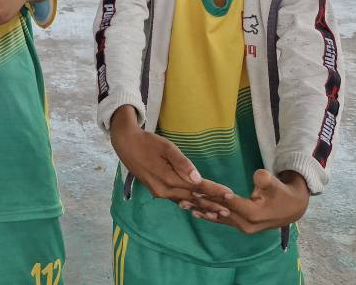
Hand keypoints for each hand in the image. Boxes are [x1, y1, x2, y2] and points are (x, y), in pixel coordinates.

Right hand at [110, 107, 230, 203]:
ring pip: (185, 201)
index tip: (230, 195)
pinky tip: (196, 208)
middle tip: (229, 211)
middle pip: (192, 198)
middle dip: (211, 204)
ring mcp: (159, 192)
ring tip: (217, 214)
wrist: (125, 143)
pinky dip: (189, 204)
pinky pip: (176, 200)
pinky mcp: (156, 190)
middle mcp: (164, 190)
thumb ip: (182, 163)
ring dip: (201, 207)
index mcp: (169, 179)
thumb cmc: (147, 141)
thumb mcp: (165, 147)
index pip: (197, 187)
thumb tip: (197, 179)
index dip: (214, 191)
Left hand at [188, 169, 309, 233]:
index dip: (215, 194)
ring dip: (200, 210)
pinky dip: (208, 216)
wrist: (292, 209)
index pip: (230, 202)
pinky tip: (195, 213)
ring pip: (218, 217)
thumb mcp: (277, 184)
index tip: (198, 188)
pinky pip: (221, 220)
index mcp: (255, 214)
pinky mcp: (240, 225)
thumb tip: (258, 175)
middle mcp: (246, 224)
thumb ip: (267, 180)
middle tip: (182, 195)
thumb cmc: (283, 193)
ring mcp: (242, 227)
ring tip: (182, 205)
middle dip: (201, 202)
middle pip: (220, 210)